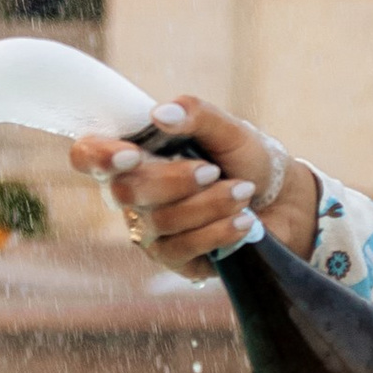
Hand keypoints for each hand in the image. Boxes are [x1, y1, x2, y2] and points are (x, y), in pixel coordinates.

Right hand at [71, 95, 319, 276]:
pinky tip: (243, 222)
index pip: (88, 155)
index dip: (97, 156)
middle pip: (124, 192)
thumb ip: (196, 115)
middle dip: (174, 181)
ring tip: (244, 192)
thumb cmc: (248, 159)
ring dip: (209, 205)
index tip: (131, 154)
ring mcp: (150, 229)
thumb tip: (160, 114)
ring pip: (159, 222)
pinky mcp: (173, 259)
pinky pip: (181, 249)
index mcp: (137, 154)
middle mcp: (135, 193)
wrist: (284, 200)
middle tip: (214, 171)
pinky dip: (217, 232)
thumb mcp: (230, 129)